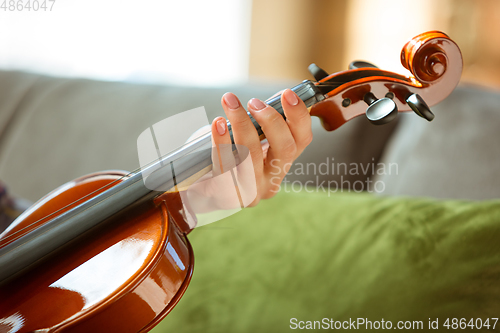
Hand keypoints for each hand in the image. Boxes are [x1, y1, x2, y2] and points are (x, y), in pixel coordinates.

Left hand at [209, 88, 312, 205]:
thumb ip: (260, 123)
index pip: (302, 140)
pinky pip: (226, 166)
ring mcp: (250, 191)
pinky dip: (221, 141)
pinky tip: (218, 124)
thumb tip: (266, 100)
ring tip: (230, 102)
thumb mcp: (246, 138)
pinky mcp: (227, 195)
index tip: (288, 94)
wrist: (194, 186)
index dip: (299, 116)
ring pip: (253, 156)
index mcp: (281, 164)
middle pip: (285, 150)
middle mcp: (271, 181)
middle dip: (272, 120)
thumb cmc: (223, 155)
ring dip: (242, 123)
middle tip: (254, 102)